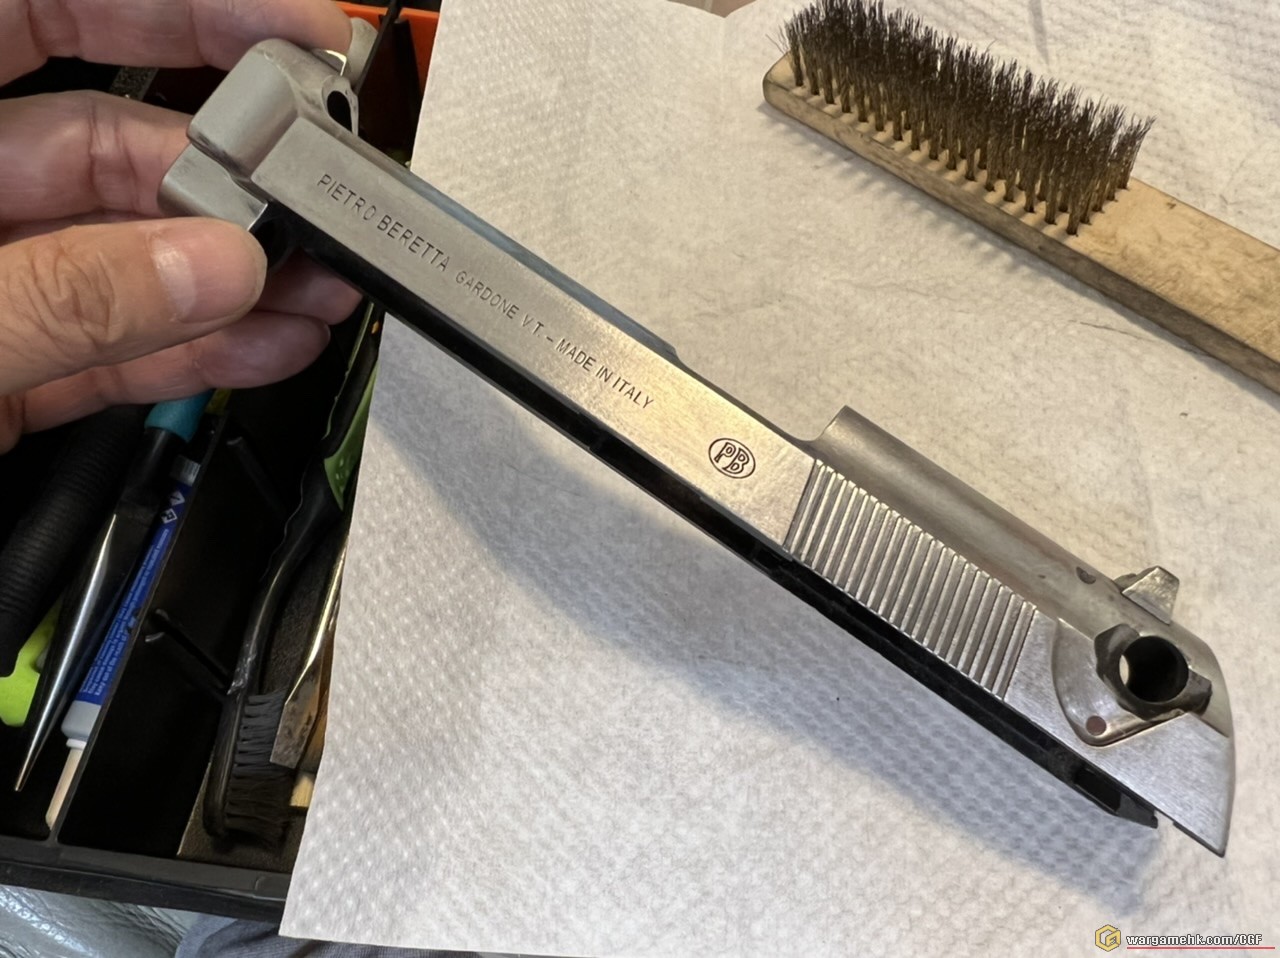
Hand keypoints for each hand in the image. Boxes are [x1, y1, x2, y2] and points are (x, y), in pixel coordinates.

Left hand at [0, 0, 362, 451]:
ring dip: (234, 275)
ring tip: (319, 287)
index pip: (45, 11)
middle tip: (317, 199)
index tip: (287, 31)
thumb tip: (206, 269)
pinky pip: (109, 341)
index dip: (177, 8)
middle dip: (233, 174)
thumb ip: (62, 299)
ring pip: (125, 255)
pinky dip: (191, 348)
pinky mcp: (3, 366)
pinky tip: (265, 345)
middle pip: (111, 143)